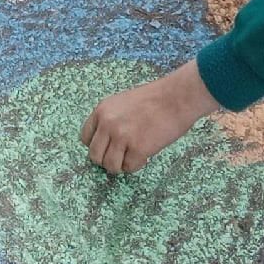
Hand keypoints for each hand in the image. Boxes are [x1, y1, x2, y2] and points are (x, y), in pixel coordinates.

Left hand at [81, 62, 221, 174]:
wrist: (177, 97)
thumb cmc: (156, 99)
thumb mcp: (123, 103)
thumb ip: (111, 120)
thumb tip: (106, 144)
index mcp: (102, 110)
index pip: (85, 138)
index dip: (98, 146)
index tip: (108, 148)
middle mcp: (108, 124)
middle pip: (94, 156)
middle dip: (107, 160)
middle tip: (121, 157)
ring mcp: (122, 137)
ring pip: (110, 165)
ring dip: (121, 165)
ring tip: (133, 157)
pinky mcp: (138, 148)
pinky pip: (129, 167)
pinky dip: (137, 165)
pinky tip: (145, 156)